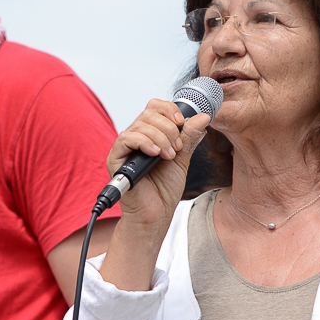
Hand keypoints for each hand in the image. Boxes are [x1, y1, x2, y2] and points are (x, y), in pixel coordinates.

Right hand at [105, 100, 209, 228]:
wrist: (156, 213)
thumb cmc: (165, 189)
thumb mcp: (183, 158)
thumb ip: (190, 137)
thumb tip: (203, 117)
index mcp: (151, 133)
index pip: (156, 107)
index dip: (169, 110)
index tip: (182, 123)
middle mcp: (136, 136)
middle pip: (149, 113)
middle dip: (169, 128)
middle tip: (177, 148)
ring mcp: (125, 147)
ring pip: (140, 125)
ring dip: (161, 138)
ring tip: (169, 156)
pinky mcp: (116, 158)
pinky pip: (127, 138)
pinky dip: (145, 142)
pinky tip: (155, 154)